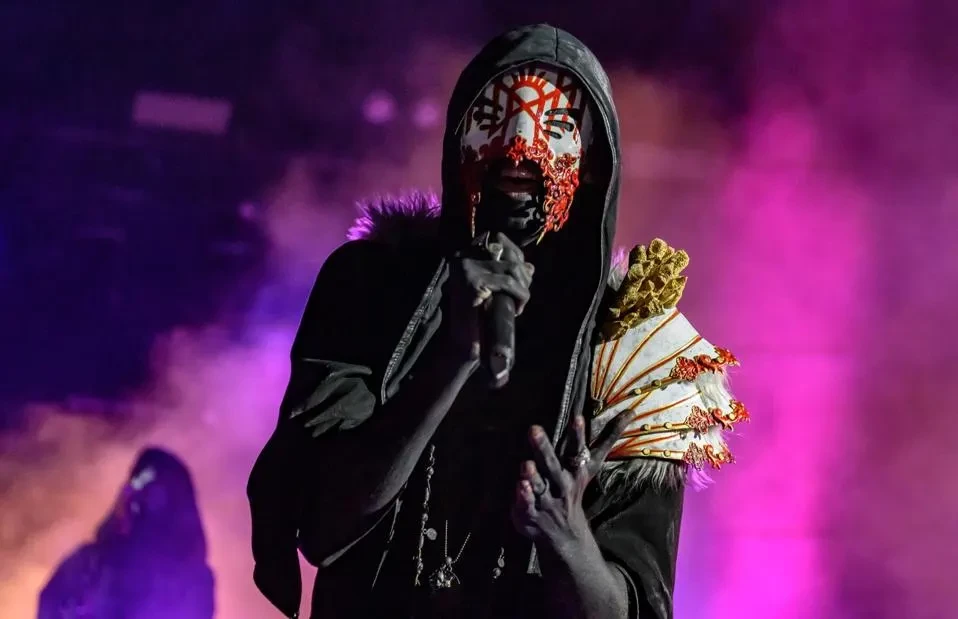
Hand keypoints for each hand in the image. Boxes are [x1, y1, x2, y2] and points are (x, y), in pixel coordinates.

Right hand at [443, 232, 533, 363]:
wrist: (460, 344)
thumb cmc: (476, 318)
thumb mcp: (493, 290)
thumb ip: (507, 275)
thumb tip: (530, 266)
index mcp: (465, 255)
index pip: (499, 240)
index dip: (517, 256)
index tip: (524, 276)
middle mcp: (464, 256)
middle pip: (508, 251)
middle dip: (523, 273)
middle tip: (522, 295)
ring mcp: (468, 268)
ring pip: (512, 267)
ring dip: (524, 286)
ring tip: (520, 304)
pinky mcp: (474, 282)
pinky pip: (508, 282)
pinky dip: (520, 294)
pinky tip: (518, 308)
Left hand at [511, 409, 632, 552]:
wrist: (566, 534)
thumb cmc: (575, 486)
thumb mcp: (592, 464)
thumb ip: (609, 437)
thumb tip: (632, 411)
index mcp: (575, 470)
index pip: (577, 450)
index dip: (578, 435)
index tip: (578, 417)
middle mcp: (562, 484)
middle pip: (553, 465)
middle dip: (543, 448)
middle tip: (534, 428)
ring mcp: (547, 500)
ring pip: (540, 487)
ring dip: (533, 476)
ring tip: (526, 463)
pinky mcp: (531, 513)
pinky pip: (527, 505)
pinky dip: (523, 497)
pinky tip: (519, 486)